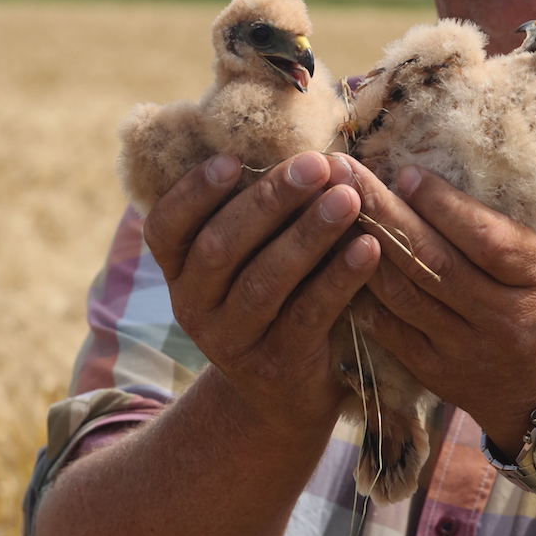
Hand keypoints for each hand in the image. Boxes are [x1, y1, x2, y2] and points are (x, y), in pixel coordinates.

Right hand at [143, 151, 380, 439]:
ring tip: (348, 197)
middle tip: (316, 164)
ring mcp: (233, 341)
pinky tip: (370, 247)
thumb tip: (296, 141)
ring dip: (309, 234)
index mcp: (181, 269)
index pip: (165, 228)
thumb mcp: (251, 256)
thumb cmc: (276, 295)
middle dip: (269, 201)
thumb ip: (258, 210)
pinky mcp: (278, 365)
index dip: (193, 193)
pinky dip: (340, 278)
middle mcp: (194, 305)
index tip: (230, 159)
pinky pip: (309, 315)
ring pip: (265, 281)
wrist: (285, 394)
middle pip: (220, 247)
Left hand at [348, 160, 535, 453]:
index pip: (486, 240)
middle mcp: (502, 316)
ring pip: (402, 294)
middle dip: (383, 213)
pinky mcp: (435, 372)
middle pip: (433, 262)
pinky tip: (334, 259)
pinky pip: (388, 327)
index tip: (402, 171)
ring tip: (327, 207)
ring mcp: (465, 349)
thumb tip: (444, 164)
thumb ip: (502, 220)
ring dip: (359, 248)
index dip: (442, 206)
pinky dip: (360, 291)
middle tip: (343, 172)